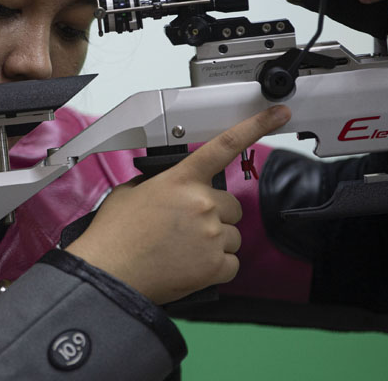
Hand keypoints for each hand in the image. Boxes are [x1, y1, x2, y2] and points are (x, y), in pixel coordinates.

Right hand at [65, 104, 290, 303]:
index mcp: (181, 180)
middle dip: (214, 215)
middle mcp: (202, 203)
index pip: (225, 145)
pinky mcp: (215, 265)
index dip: (256, 126)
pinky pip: (232, 263)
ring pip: (232, 235)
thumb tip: (170, 186)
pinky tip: (190, 266)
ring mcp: (212, 235)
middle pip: (231, 205)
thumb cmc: (115, 235)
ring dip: (214, 241)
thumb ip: (160, 182)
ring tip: (182, 249)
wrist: (110, 274)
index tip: (278, 114)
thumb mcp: (132, 191)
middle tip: (186, 228)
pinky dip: (216, 266)